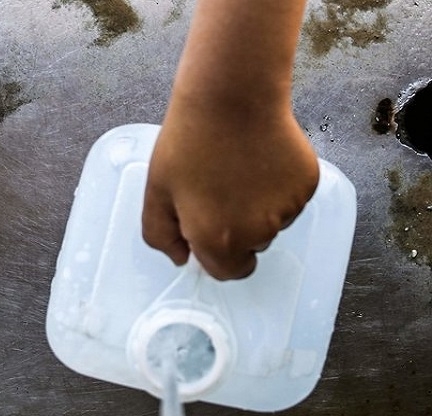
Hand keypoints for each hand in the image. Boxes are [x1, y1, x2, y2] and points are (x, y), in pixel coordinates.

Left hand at [142, 104, 318, 279]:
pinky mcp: (307, 184)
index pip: (227, 272)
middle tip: (218, 189)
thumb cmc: (188, 143)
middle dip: (236, 229)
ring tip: (237, 168)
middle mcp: (258, 233)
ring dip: (258, 208)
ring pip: (273, 223)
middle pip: (251, 247)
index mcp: (218, 241)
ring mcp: (287, 209)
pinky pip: (291, 199)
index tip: (207, 227)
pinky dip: (278, 187)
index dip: (215, 253)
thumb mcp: (155, 193)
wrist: (230, 97)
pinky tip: (259, 158)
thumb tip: (182, 259)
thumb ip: (161, 236)